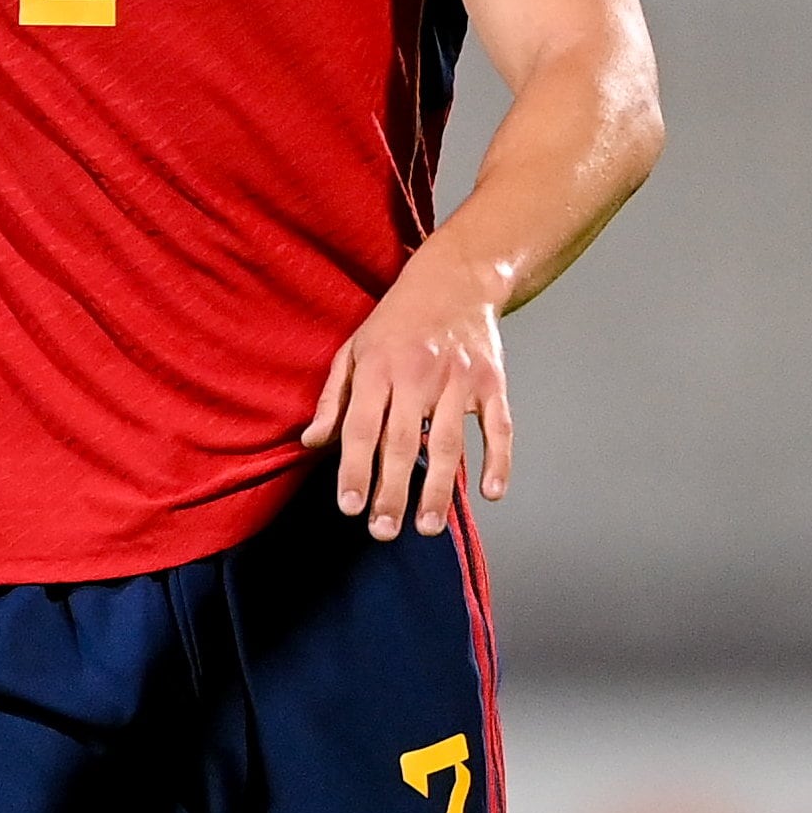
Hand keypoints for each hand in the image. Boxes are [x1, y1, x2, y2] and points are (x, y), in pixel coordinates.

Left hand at [303, 251, 513, 541]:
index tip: (350, 508)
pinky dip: (498, 460)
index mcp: (378, 369)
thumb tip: (313, 443)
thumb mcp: (353, 350)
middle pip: (402, 443)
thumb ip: (332, 398)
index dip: (355, 469)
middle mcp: (418, 375)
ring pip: (449, 442)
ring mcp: (459, 380)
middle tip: (384, 532)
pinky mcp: (493, 382)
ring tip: (429, 527)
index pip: (362, 428)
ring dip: (440, 489)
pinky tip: (490, 493)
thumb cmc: (395, 322)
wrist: (454, 280)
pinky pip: (498, 427)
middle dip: (392, 491)